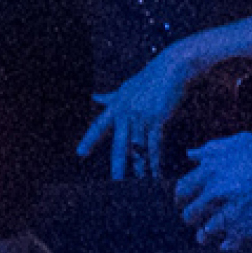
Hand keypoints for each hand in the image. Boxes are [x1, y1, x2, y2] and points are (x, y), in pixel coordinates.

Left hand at [78, 49, 206, 179]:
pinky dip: (156, 162)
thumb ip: (110, 97)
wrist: (172, 68)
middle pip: (119, 144)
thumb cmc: (150, 78)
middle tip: (115, 181)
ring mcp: (141, 116)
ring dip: (141, 168)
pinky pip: (155, 146)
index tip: (80, 153)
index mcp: (116, 105)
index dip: (89, 140)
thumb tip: (94, 97)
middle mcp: (126, 112)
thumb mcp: (126, 87)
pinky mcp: (157, 119)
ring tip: (140, 184)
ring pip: (139, 148)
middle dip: (117, 165)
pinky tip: (156, 174)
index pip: (99, 125)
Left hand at [170, 133, 251, 248]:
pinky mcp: (244, 228)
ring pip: (205, 231)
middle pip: (191, 212)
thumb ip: (212, 148)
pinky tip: (225, 244)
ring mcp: (230, 211)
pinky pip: (227, 244)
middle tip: (193, 219)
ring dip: (204, 235)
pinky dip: (226, 245)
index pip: (183, 187)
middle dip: (190, 218)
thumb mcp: (241, 142)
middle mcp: (217, 190)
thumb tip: (190, 154)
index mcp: (212, 169)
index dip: (181, 197)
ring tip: (205, 236)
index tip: (183, 201)